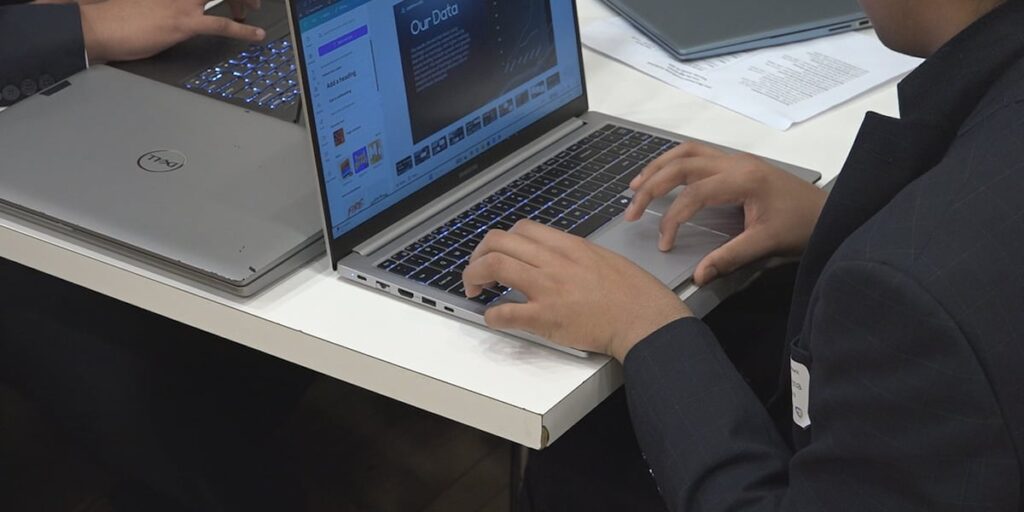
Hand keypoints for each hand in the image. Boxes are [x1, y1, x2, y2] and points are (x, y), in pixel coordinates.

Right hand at [80, 0, 265, 63]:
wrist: (98, 25)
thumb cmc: (115, 15)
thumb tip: (178, 6)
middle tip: (248, 1)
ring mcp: (182, 2)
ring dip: (244, 1)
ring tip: (253, 10)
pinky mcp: (183, 23)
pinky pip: (222, 25)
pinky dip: (244, 30)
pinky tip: (255, 35)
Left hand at [463, 220, 692, 361]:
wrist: (644, 318)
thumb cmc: (632, 293)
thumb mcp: (602, 258)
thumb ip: (573, 255)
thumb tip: (551, 259)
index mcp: (568, 246)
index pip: (521, 229)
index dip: (501, 240)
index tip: (498, 253)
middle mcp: (554, 261)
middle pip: (498, 241)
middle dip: (478, 255)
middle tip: (477, 271)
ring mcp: (548, 287)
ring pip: (494, 265)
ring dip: (474, 276)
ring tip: (474, 289)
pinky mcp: (546, 317)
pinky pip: (505, 312)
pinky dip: (492, 315)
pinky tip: (495, 318)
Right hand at [625, 142, 826, 285]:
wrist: (830, 213)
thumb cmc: (803, 226)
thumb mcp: (766, 245)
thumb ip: (729, 258)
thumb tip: (698, 275)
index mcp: (744, 179)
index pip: (693, 194)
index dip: (672, 219)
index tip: (664, 243)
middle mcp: (736, 163)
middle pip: (681, 164)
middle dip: (652, 186)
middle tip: (631, 210)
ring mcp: (736, 160)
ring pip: (687, 152)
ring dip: (658, 167)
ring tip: (636, 186)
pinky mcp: (737, 164)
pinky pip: (697, 154)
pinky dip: (674, 163)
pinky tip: (662, 176)